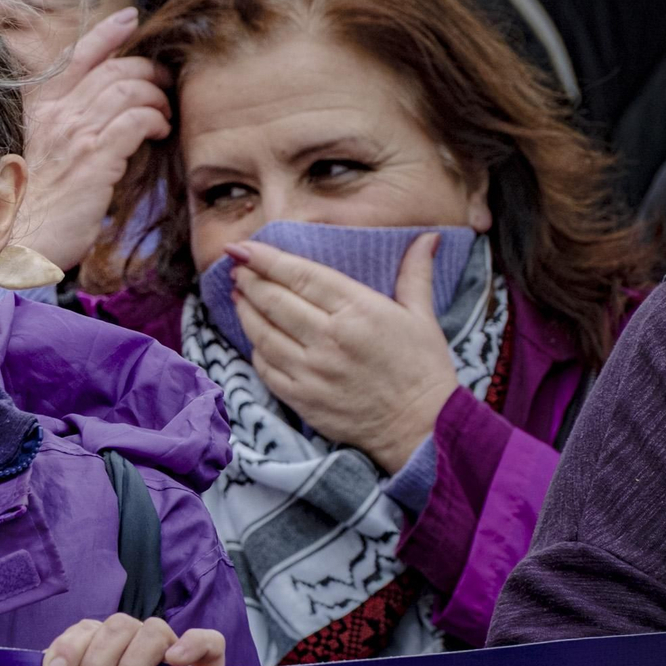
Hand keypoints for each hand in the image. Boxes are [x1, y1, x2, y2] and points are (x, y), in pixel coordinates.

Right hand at [16, 8, 171, 270]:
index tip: (129, 18)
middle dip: (145, 69)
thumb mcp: (33, 158)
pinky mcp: (96, 157)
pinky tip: (160, 130)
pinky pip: (137, 120)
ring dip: (155, 96)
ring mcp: (75, 133)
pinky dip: (155, 118)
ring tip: (165, 111)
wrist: (10, 242)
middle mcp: (56, 114)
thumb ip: (60, 134)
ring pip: (129, 90)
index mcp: (38, 110)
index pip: (75, 57)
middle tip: (164, 80)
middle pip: (112, 70)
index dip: (106, 34)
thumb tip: (97, 126)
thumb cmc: (23, 210)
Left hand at [42, 614, 224, 665]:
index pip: (87, 629)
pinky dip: (191, 645)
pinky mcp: (210, 660)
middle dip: (96, 662)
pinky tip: (174, 663)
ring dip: (133, 663)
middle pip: (117, 626)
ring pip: (153, 629)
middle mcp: (140, 641)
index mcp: (110, 648)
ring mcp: (175, 648)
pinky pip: (207, 639)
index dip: (68, 646)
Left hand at [229, 233, 457, 472]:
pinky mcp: (302, 399)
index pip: (300, 276)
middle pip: (274, 301)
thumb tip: (428, 236)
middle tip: (238, 267)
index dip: (266, 259)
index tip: (242, 247)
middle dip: (250, 280)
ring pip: (263, 333)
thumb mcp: (423, 317)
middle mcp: (329, 339)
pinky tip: (254, 335)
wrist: (422, 429)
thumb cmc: (423, 369)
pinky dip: (255, 348)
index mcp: (358, 311)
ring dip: (245, 310)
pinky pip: (265, 368)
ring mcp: (311, 371)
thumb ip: (416, 274)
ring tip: (239, 294)